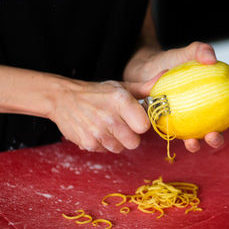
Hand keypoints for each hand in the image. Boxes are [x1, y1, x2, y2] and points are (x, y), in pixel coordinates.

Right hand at [47, 75, 161, 152]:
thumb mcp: (120, 87)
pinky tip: (96, 131)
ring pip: (120, 148)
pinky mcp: (88, 143)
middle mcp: (110, 118)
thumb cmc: (95, 93)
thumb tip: (165, 77)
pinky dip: (102, 144)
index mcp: (120, 101)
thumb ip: (145, 87)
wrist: (62, 98)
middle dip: (130, 136)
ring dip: (116, 140)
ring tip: (106, 126)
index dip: (141, 124)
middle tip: (120, 125)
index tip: (135, 119)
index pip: (144, 126)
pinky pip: (105, 151)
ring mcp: (98, 132)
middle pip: (134, 142)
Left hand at [125, 41, 228, 152]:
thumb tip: (212, 59)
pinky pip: (189, 138)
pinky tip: (189, 142)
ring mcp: (196, 118)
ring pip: (212, 132)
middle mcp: (210, 105)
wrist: (144, 75)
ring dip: (217, 139)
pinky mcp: (182, 128)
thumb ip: (199, 50)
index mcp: (217, 87)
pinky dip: (192, 143)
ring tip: (211, 136)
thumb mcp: (184, 53)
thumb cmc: (167, 63)